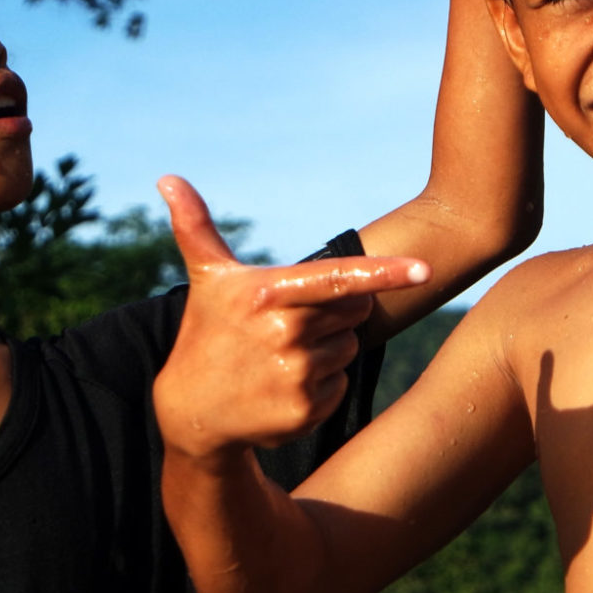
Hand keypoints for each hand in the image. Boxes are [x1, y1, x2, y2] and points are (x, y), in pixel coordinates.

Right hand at [154, 176, 429, 456]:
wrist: (192, 413)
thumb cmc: (206, 333)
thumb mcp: (206, 280)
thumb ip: (197, 227)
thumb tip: (168, 179)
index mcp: (267, 294)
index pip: (339, 277)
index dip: (385, 273)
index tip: (424, 269)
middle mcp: (284, 334)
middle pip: (352, 309)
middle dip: (335, 311)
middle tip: (293, 322)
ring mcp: (296, 374)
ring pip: (350, 346)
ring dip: (330, 347)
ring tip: (284, 355)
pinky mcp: (306, 409)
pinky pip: (342, 382)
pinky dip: (324, 382)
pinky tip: (288, 384)